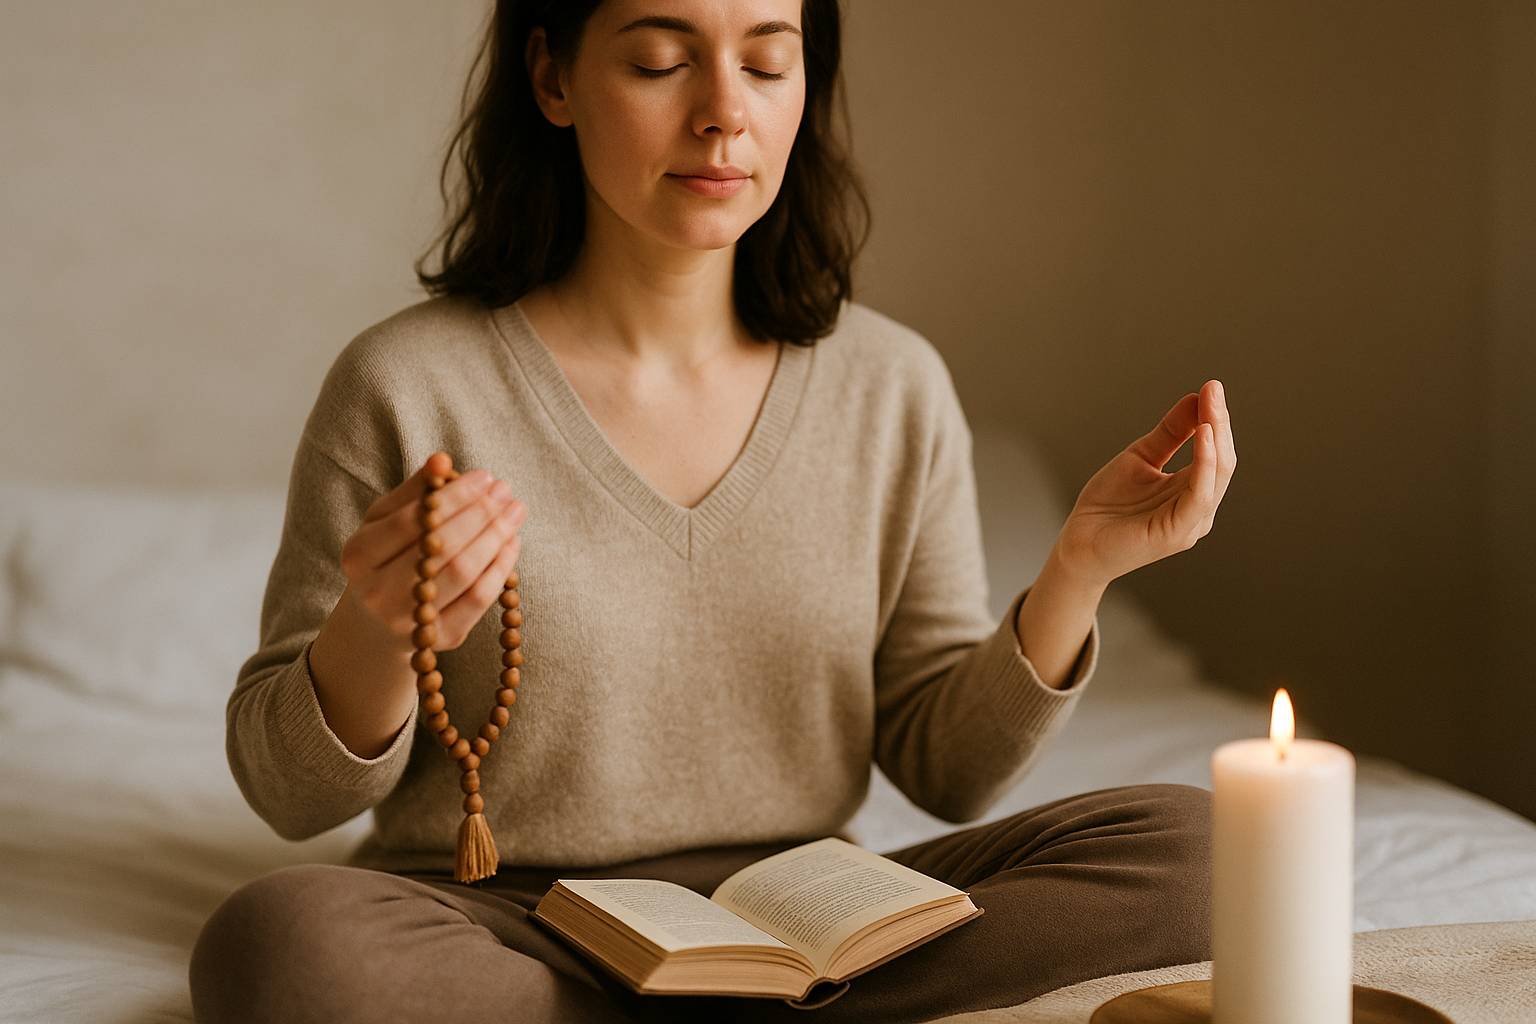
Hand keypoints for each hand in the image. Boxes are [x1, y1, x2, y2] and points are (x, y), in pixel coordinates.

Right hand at [337, 452, 527, 651]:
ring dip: (497, 536)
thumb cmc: (386, 558)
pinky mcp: (444, 638)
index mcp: (359, 556)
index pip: (412, 521)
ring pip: (465, 573)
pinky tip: (512, 542)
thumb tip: (442, 459)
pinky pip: (480, 599)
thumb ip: (413, 491)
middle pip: (443, 548)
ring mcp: (412, 622)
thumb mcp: (385, 522)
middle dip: (481, 514)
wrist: (379, 624)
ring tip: (515, 510)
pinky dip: (501, 567)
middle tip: (505, 490)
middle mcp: (379, 593)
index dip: (452, 496)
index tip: (484, 476)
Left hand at [1053, 379, 1235, 585]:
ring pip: (1216, 476)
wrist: (1077, 543)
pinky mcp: (1176, 533)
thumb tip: (1197, 398)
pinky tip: (1202, 438)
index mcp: (1192, 490)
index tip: (1211, 387)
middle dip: (1219, 422)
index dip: (1215, 418)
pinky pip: (1199, 495)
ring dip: (1216, 439)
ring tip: (1210, 409)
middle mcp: (1198, 508)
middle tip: (1212, 390)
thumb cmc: (1107, 506)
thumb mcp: (1141, 458)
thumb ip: (1170, 433)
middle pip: (1222, 460)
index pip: (1216, 450)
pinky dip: (1204, 464)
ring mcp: (1190, 523)